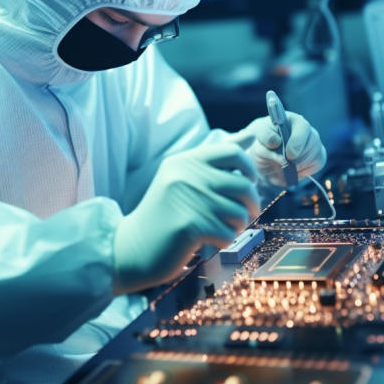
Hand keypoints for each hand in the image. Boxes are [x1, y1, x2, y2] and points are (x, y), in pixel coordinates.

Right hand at [112, 143, 259, 294]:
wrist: (132, 248)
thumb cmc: (165, 214)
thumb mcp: (184, 178)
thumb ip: (216, 160)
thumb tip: (251, 136)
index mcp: (184, 160)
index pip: (232, 152)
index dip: (249, 169)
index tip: (247, 185)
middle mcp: (186, 175)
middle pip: (243, 184)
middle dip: (250, 205)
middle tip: (243, 216)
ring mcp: (188, 199)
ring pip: (240, 213)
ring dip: (237, 226)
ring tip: (220, 229)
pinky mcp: (190, 226)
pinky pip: (228, 234)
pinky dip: (223, 242)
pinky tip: (208, 241)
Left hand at [243, 112, 326, 186]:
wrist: (266, 160)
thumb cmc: (262, 144)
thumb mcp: (258, 138)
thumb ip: (265, 137)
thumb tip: (276, 142)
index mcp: (291, 120)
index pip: (302, 127)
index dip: (297, 141)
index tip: (289, 155)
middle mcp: (306, 130)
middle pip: (312, 143)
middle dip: (298, 157)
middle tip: (285, 163)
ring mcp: (313, 142)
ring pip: (315, 155)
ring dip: (299, 165)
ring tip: (285, 166)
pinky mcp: (317, 156)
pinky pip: (318, 164)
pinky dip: (305, 171)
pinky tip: (293, 170)